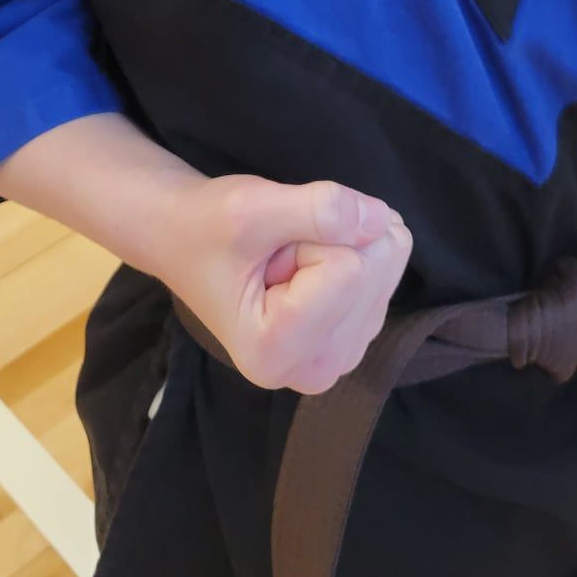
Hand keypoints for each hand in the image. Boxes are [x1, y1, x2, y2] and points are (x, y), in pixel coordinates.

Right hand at [160, 176, 411, 394]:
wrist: (186, 239)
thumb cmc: (206, 227)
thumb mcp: (251, 207)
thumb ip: (318, 210)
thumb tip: (380, 219)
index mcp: (277, 352)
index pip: (350, 267)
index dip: (313, 234)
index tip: (269, 247)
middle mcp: (314, 370)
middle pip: (376, 267)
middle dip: (333, 236)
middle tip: (281, 250)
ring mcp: (341, 356)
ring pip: (388, 261)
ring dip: (345, 239)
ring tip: (291, 257)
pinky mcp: (357, 334)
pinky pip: (390, 264)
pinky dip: (356, 245)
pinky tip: (312, 263)